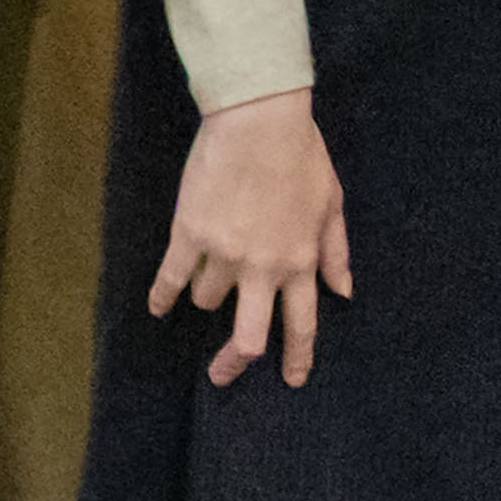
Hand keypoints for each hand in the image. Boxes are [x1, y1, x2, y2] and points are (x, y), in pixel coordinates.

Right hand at [154, 89, 352, 384]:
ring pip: (208, 299)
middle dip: (235, 362)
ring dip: (205, 297)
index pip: (301, 324)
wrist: (258, 121)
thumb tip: (344, 291)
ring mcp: (224, 253)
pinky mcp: (189, 234)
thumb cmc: (300, 155)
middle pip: (249, 336)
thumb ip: (335, 251)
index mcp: (301, 262)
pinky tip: (156, 309)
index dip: (297, 357)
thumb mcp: (331, 204)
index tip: (292, 379)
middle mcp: (263, 267)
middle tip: (221, 376)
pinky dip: (161, 296)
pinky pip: (171, 276)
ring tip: (202, 285)